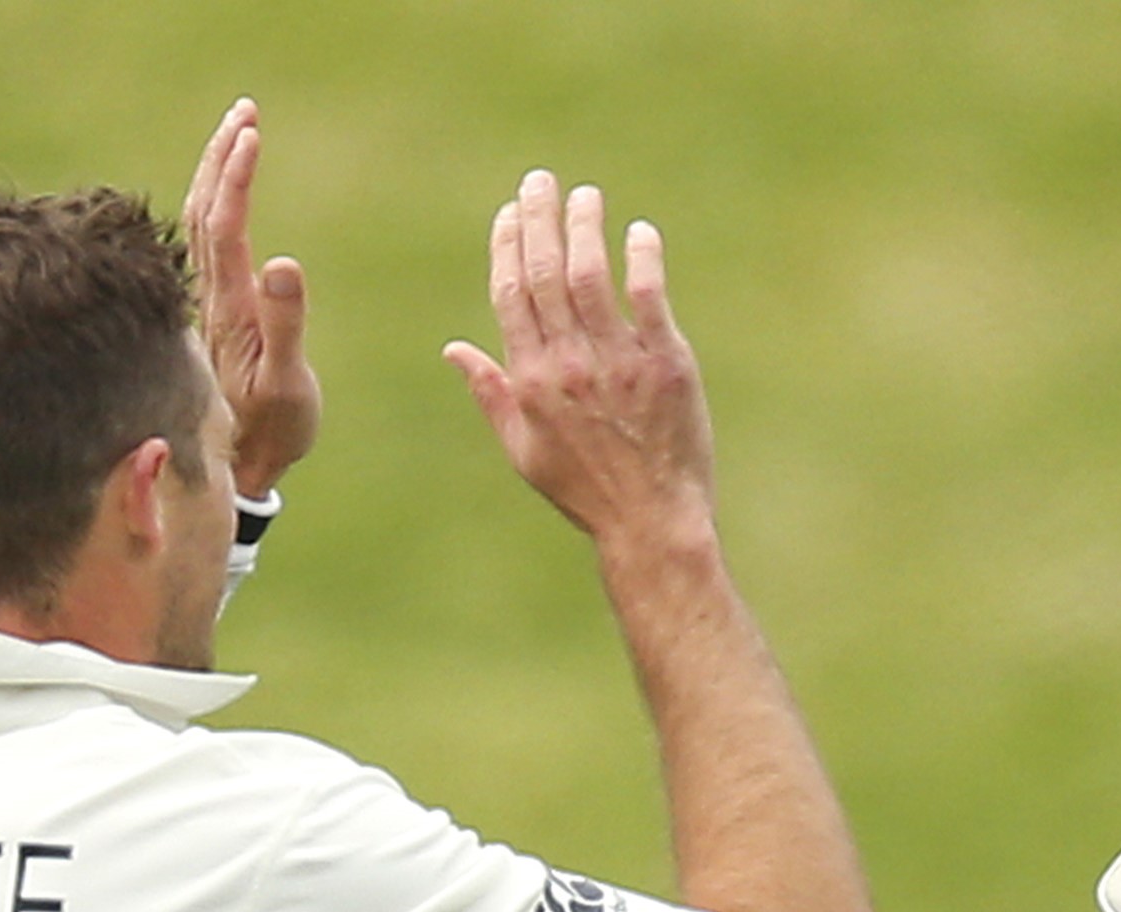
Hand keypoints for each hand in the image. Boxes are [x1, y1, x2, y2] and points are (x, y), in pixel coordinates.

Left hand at [185, 97, 318, 499]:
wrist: (239, 466)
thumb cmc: (270, 430)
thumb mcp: (288, 384)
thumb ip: (286, 324)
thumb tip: (284, 262)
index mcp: (230, 307)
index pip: (225, 224)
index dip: (235, 175)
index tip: (251, 131)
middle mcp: (210, 297)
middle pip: (203, 210)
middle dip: (221, 155)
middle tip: (245, 110)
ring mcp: (209, 303)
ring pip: (199, 222)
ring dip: (216, 172)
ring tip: (238, 132)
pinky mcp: (216, 312)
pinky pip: (205, 242)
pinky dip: (214, 202)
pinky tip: (223, 192)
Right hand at [444, 172, 714, 554]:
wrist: (651, 521)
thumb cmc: (586, 491)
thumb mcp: (524, 450)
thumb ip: (491, 393)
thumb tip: (453, 349)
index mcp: (530, 380)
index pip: (510, 294)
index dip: (509, 245)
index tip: (512, 211)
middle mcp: (568, 364)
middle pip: (545, 273)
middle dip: (540, 218)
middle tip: (542, 181)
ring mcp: (619, 361)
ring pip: (592, 275)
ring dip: (586, 227)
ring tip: (586, 195)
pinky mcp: (666, 363)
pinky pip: (649, 297)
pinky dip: (642, 259)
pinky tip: (639, 233)